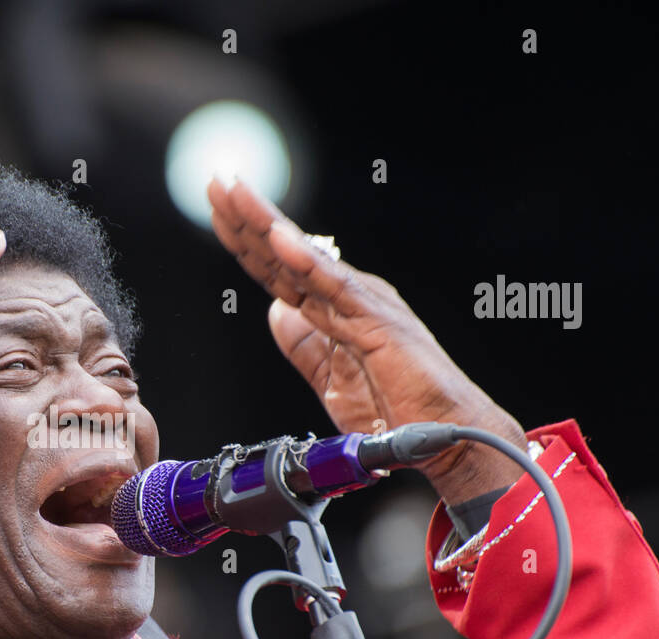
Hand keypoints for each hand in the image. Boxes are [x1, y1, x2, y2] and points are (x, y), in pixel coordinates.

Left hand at [207, 176, 526, 506]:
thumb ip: (304, 346)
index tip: (217, 210)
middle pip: (284, 253)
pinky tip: (277, 237)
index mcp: (335, 308)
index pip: (279, 269)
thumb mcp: (332, 378)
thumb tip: (275, 313)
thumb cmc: (398, 408)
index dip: (246, 241)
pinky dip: (304, 260)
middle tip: (215, 182)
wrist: (443, 435)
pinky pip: (333, 286)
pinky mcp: (377, 321)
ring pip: (302, 258)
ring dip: (265, 223)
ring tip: (235, 192)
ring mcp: (363, 303)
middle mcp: (348, 295)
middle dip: (247, 218)